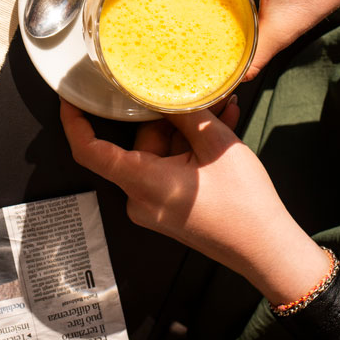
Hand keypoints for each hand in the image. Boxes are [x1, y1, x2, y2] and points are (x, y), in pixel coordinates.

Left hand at [60, 99, 331, 304]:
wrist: (269, 251)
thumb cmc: (244, 204)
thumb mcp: (216, 144)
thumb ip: (185, 112)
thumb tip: (163, 88)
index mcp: (142, 182)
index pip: (90, 151)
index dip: (74, 121)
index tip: (70, 96)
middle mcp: (141, 198)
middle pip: (138, 142)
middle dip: (165, 115)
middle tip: (195, 93)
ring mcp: (156, 205)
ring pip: (160, 151)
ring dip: (187, 129)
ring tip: (222, 111)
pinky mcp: (172, 207)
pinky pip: (171, 166)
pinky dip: (191, 148)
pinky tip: (221, 127)